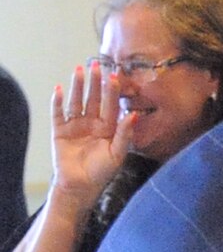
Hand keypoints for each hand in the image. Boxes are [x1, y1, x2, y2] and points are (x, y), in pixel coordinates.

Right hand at [50, 62, 132, 206]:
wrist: (81, 186)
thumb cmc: (103, 171)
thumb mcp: (118, 153)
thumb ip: (125, 134)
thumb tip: (135, 115)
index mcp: (108, 127)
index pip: (110, 105)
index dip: (112, 91)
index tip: (114, 75)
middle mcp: (92, 122)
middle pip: (93, 98)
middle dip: (94, 82)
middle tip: (95, 65)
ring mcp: (75, 125)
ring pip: (76, 101)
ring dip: (77, 86)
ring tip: (78, 70)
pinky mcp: (60, 131)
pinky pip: (58, 114)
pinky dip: (58, 102)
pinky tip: (59, 90)